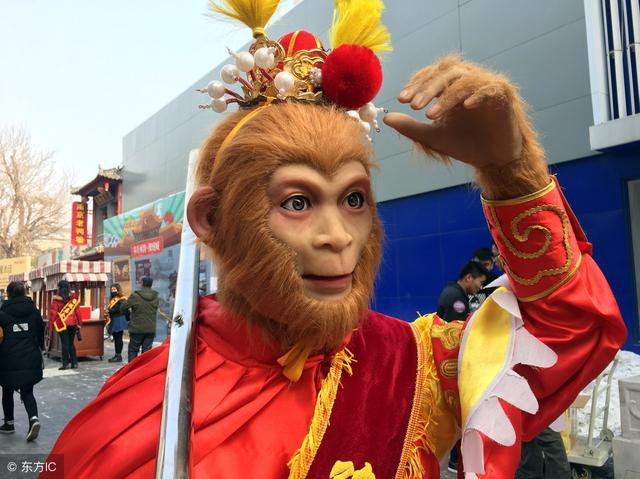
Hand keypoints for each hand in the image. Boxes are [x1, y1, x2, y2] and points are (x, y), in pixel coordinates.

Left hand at [384, 55, 523, 168]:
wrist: (492, 159)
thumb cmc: (464, 144)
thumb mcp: (433, 137)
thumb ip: (411, 127)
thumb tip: (386, 118)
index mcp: (449, 87)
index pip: (430, 76)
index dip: (416, 84)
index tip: (401, 101)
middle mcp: (466, 81)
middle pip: (445, 72)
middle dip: (427, 87)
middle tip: (413, 105)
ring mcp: (485, 86)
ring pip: (464, 80)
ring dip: (446, 96)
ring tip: (431, 115)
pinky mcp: (503, 95)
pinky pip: (489, 88)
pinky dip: (477, 95)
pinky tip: (465, 107)